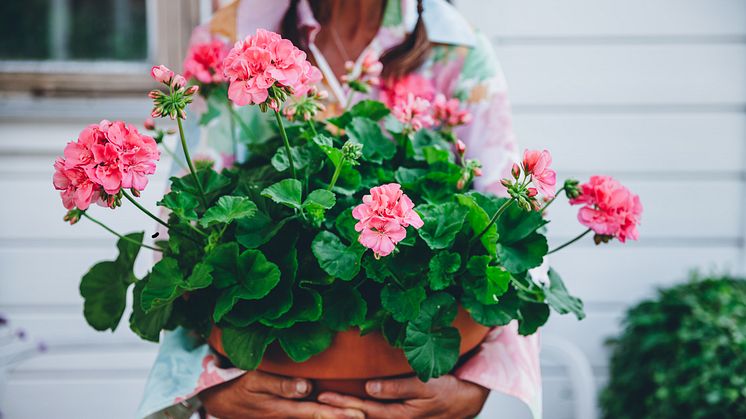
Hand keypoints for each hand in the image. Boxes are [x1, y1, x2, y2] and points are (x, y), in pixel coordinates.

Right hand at [200, 370, 363, 418]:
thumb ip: (281, 385)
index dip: (338, 413)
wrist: (220, 402)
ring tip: (356, 415)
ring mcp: (286, 416)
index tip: (359, 413)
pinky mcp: (284, 413)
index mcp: (285, 408)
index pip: (318, 411)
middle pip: (321, 417)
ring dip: (334, 416)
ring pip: (314, 417)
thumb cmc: (239, 387)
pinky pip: (306, 415)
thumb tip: (307, 387)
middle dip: (343, 416)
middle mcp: (289, 415)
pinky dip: (320, 414)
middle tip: (366, 415)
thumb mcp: (256, 382)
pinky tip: (333, 413)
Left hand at [317, 375, 489, 418]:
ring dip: (344, 413)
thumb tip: (370, 387)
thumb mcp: (424, 386)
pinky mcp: (399, 416)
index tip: (322, 395)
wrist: (466, 400)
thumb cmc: (446, 389)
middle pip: (359, 416)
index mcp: (398, 415)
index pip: (362, 409)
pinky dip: (358, 412)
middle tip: (313, 401)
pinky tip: (348, 409)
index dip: (341, 402)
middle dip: (336, 410)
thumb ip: (397, 388)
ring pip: (365, 418)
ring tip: (322, 407)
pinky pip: (374, 415)